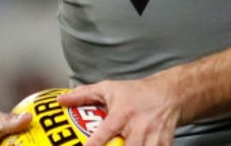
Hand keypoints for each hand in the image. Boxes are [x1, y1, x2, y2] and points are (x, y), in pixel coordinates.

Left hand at [58, 76, 180, 145]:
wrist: (169, 94)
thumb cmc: (136, 93)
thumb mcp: (109, 89)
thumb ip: (84, 95)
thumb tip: (61, 101)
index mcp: (122, 113)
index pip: (106, 132)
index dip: (95, 144)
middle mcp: (138, 126)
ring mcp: (153, 137)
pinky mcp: (164, 144)